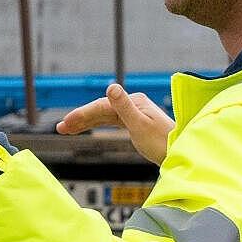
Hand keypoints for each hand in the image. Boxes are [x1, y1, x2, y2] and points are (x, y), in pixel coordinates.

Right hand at [56, 81, 175, 165]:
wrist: (181, 154)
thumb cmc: (163, 143)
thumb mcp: (141, 126)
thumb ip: (124, 107)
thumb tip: (111, 87)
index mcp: (134, 102)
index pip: (102, 106)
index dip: (82, 114)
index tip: (66, 124)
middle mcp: (133, 104)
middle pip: (101, 110)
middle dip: (80, 118)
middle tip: (60, 128)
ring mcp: (134, 113)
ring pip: (103, 116)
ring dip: (85, 122)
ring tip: (66, 129)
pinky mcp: (135, 123)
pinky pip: (110, 122)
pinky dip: (96, 124)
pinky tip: (86, 127)